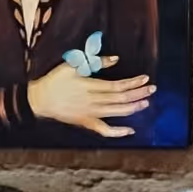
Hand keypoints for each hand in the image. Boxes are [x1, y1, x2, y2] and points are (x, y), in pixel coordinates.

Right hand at [27, 59, 153, 137]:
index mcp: (90, 86)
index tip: (145, 78)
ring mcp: (90, 114)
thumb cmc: (55, 80)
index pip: (117, 86)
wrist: (39, 99)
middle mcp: (93, 101)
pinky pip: (104, 130)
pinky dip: (117, 132)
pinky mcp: (86, 123)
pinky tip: (130, 130)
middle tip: (152, 88)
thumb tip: (115, 59)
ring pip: (116, 112)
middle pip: (121, 99)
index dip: (133, 83)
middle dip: (138, 93)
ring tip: (145, 102)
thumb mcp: (72, 65)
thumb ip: (95, 61)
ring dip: (133, 108)